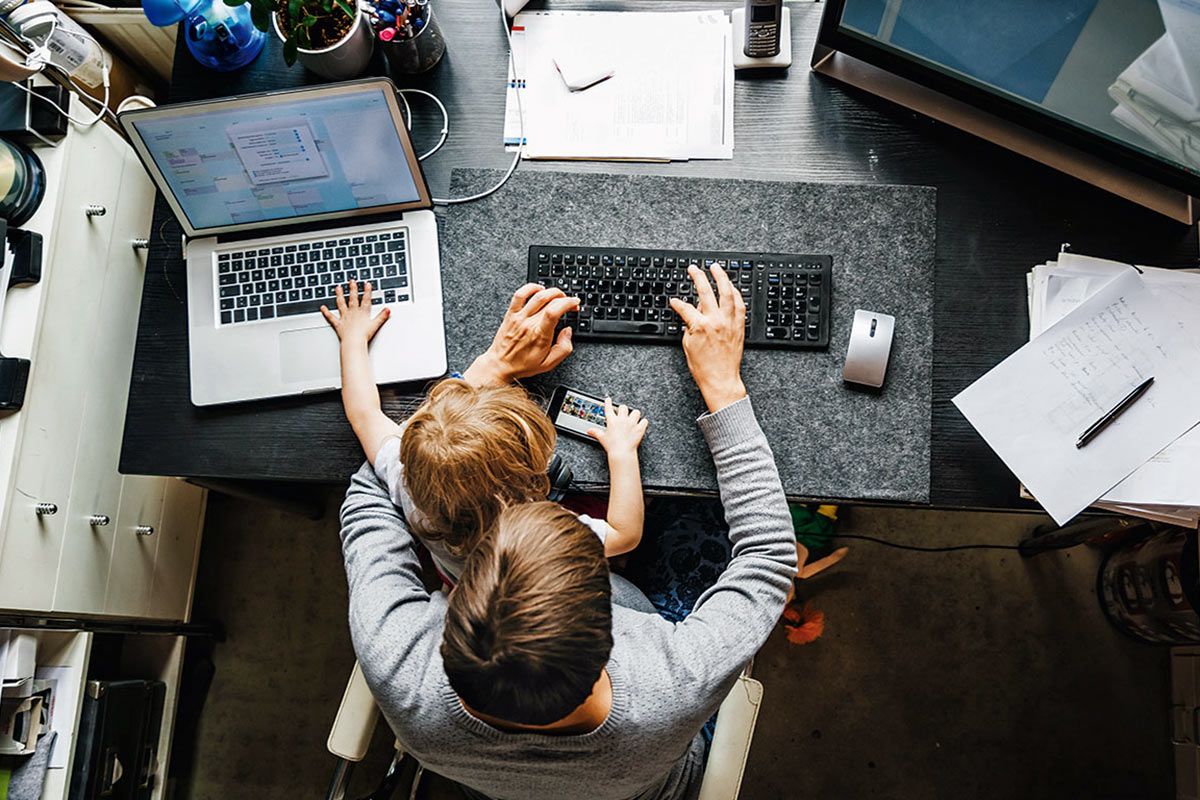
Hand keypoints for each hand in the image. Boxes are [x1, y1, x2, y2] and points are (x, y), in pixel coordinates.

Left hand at [320, 280, 389, 342]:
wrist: (354, 342)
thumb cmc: (364, 335)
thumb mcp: (375, 325)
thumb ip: (382, 317)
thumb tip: (388, 310)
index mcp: (362, 313)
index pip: (366, 299)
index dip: (367, 291)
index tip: (367, 284)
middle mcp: (353, 312)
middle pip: (353, 298)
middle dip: (353, 289)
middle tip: (351, 281)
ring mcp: (345, 317)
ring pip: (341, 304)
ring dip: (339, 295)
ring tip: (338, 288)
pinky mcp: (338, 324)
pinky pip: (331, 317)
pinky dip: (326, 312)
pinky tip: (323, 307)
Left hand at [463, 283, 579, 385]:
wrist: (500, 365)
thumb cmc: (523, 365)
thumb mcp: (549, 363)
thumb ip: (563, 348)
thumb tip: (568, 331)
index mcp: (540, 335)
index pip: (555, 311)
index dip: (568, 303)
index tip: (575, 303)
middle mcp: (529, 324)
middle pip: (549, 301)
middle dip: (565, 298)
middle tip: (570, 303)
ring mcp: (519, 317)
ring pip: (537, 295)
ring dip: (552, 291)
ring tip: (558, 295)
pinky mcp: (511, 314)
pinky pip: (519, 295)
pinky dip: (530, 287)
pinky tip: (539, 289)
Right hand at [588, 398, 647, 456]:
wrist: (622, 453)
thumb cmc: (612, 446)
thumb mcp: (602, 438)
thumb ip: (596, 432)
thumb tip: (589, 431)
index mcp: (612, 421)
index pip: (609, 408)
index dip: (608, 402)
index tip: (608, 399)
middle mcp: (622, 420)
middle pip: (623, 407)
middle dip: (623, 409)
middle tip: (623, 413)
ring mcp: (632, 423)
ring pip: (636, 412)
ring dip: (634, 414)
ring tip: (633, 418)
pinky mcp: (640, 429)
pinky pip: (644, 421)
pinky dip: (643, 422)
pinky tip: (641, 424)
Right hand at [668, 265, 746, 412]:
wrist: (721, 379)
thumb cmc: (704, 367)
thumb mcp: (688, 345)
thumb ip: (689, 326)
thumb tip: (690, 315)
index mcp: (700, 326)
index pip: (685, 307)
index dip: (677, 303)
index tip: (674, 301)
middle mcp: (716, 321)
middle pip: (706, 291)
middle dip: (697, 277)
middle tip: (693, 269)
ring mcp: (729, 322)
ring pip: (727, 292)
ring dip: (721, 277)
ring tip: (716, 268)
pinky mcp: (739, 326)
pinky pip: (740, 304)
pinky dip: (735, 293)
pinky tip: (731, 287)